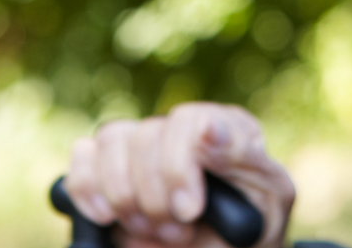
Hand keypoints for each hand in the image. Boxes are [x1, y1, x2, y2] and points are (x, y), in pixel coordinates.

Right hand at [64, 102, 294, 247]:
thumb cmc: (253, 230)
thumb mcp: (269, 199)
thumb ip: (243, 159)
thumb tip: (208, 126)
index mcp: (225, 127)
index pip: (189, 118)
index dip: (180, 165)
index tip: (189, 209)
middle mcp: (180, 129)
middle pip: (147, 135)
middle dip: (157, 197)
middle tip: (178, 232)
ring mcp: (142, 145)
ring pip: (112, 140)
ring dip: (125, 196)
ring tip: (152, 229)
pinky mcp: (106, 167)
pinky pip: (82, 157)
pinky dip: (87, 188)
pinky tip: (107, 216)